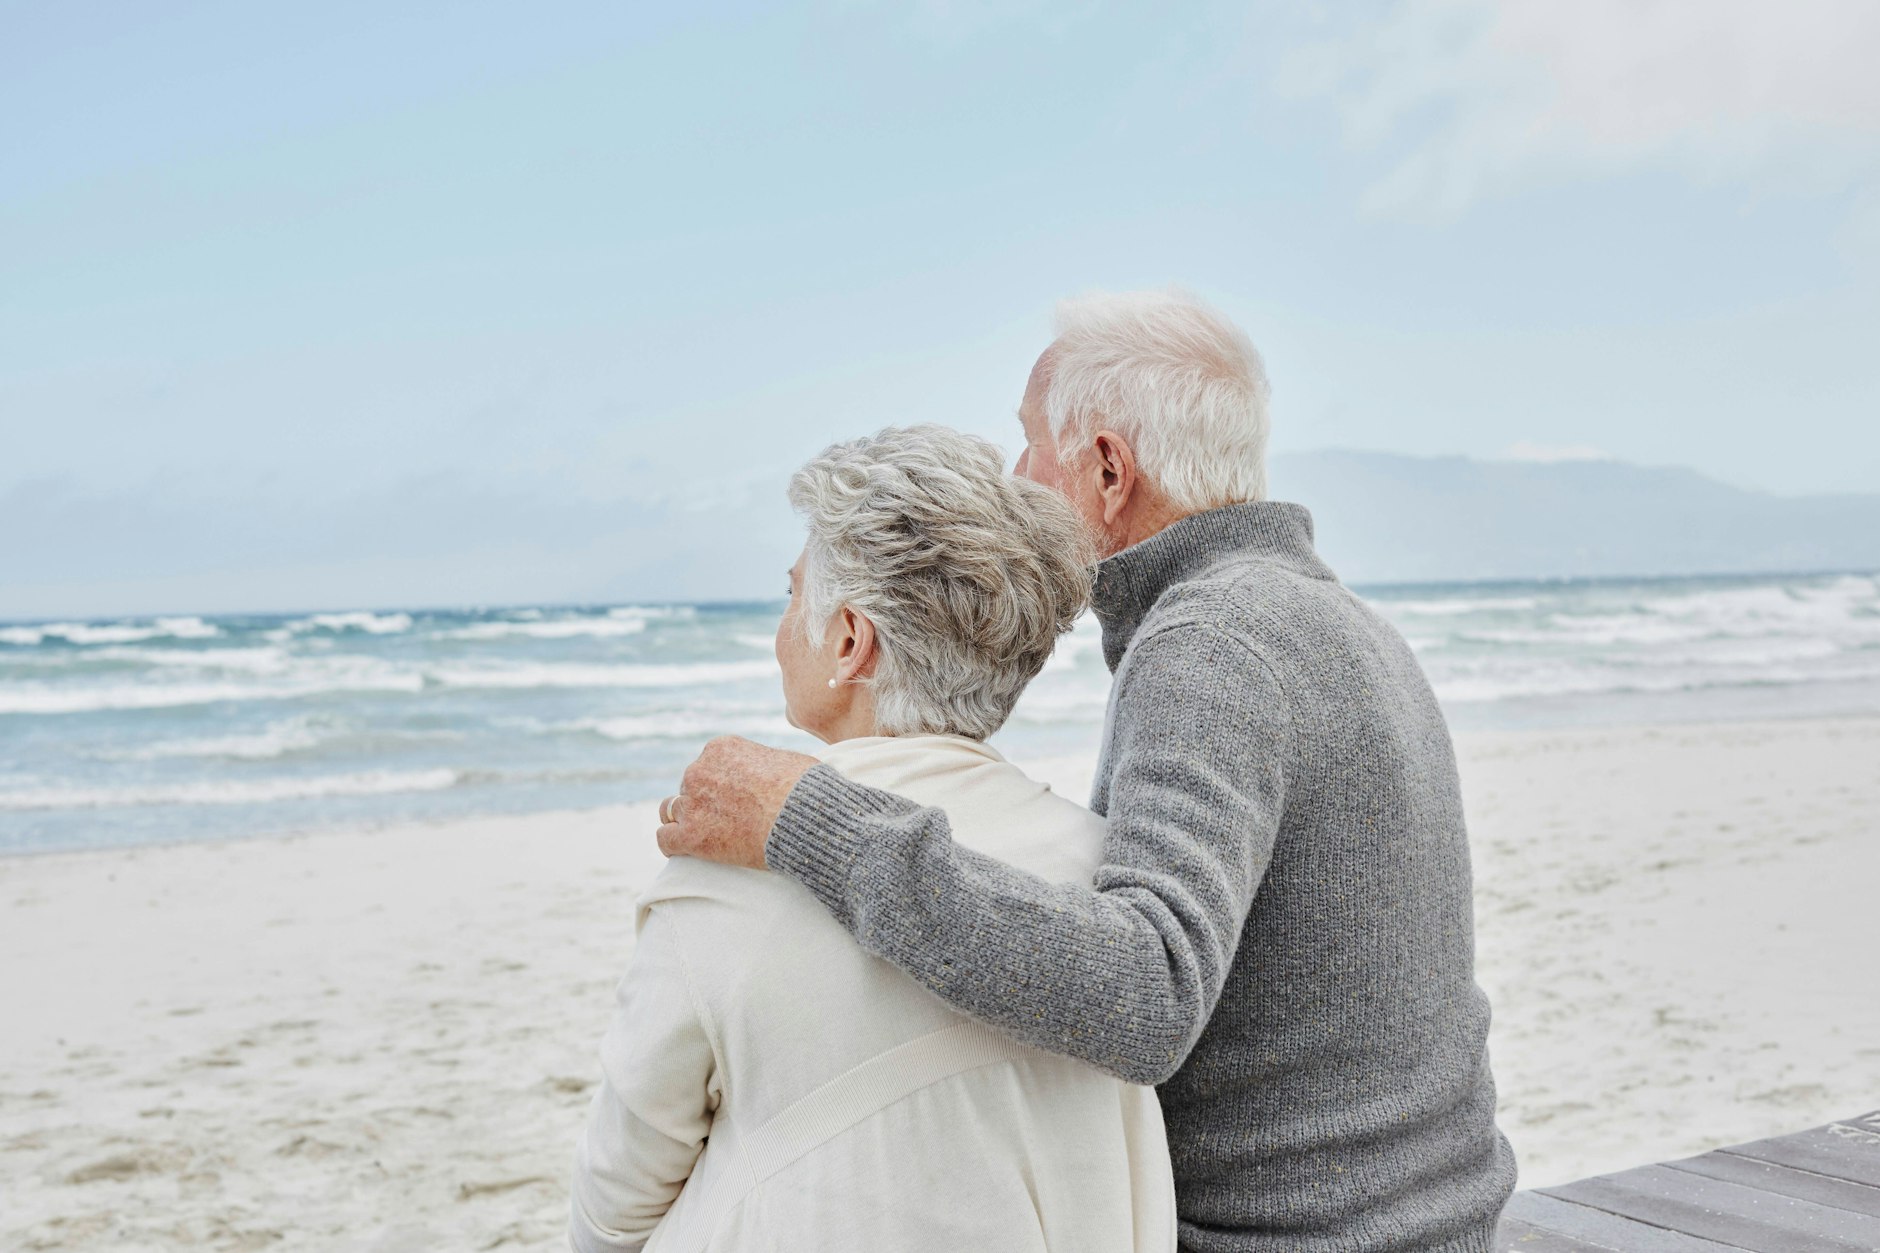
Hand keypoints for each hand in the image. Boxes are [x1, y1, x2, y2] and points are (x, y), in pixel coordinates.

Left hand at [656, 735, 818, 867]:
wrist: (805, 818)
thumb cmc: (807, 790)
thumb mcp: (784, 759)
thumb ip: (764, 762)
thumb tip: (772, 773)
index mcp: (721, 748)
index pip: (707, 764)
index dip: (720, 783)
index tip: (737, 798)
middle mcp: (699, 770)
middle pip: (690, 786)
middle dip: (706, 801)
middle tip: (729, 820)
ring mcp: (692, 803)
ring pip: (672, 810)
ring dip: (686, 820)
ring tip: (706, 833)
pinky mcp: (691, 836)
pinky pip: (665, 839)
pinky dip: (674, 843)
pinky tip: (687, 849)